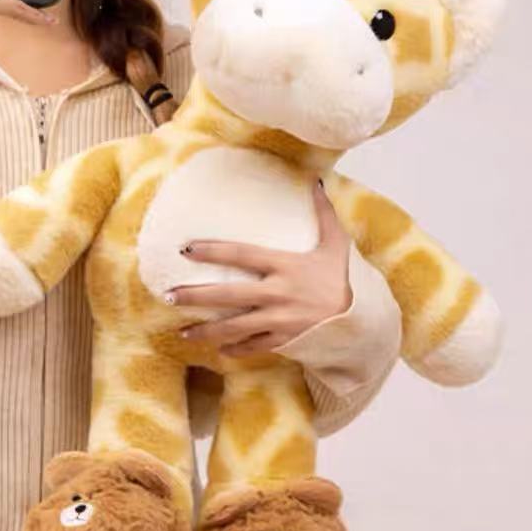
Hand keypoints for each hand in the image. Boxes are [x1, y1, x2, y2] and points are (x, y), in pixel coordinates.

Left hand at [167, 180, 352, 357]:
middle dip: (195, 296)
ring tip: (182, 332)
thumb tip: (317, 181)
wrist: (363, 321)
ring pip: (234, 327)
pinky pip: (254, 346)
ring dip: (206, 331)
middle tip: (169, 296)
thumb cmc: (345, 280)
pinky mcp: (285, 341)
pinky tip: (217, 349)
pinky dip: (234, 349)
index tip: (186, 249)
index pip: (241, 254)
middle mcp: (278, 294)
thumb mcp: (337, 244)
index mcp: (286, 266)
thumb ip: (324, 214)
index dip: (212, 251)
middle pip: (228, 295)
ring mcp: (280, 320)